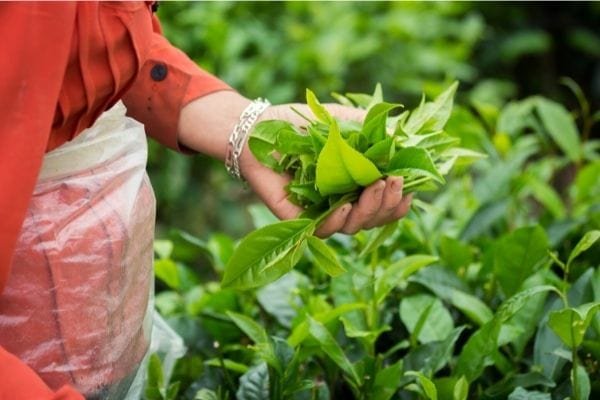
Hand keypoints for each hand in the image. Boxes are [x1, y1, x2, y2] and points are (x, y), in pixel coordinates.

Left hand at [239, 103, 412, 236]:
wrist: (260, 128)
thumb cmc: (302, 123)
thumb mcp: (344, 120)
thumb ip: (375, 130)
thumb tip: (407, 141)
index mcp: (357, 184)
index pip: (386, 202)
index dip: (400, 200)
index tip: (409, 186)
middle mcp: (343, 202)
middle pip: (374, 218)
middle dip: (388, 204)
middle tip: (393, 184)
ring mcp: (321, 212)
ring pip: (354, 226)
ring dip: (369, 211)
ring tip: (374, 189)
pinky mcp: (298, 219)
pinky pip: (323, 230)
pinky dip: (336, 221)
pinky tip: (344, 207)